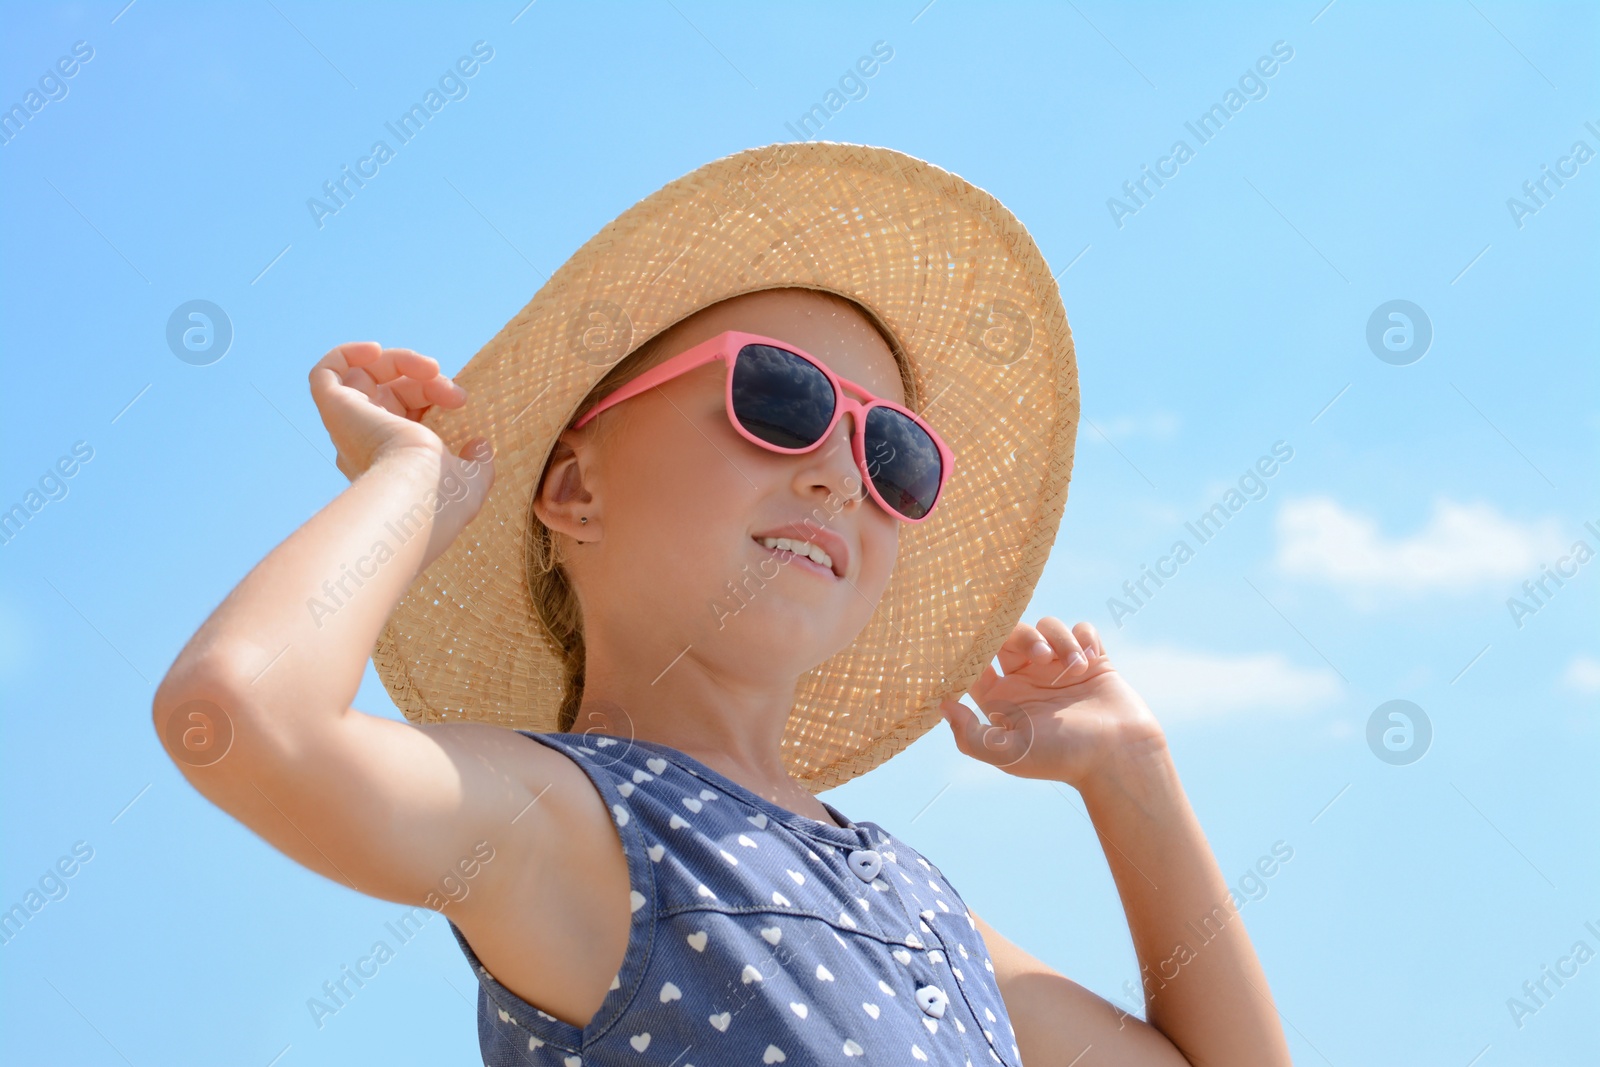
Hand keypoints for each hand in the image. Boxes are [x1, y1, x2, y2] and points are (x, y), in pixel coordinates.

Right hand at [308, 341, 482, 479]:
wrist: (416, 495)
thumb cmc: (443, 497)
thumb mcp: (472, 480)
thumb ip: (477, 463)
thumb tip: (480, 447)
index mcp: (393, 458)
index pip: (408, 410)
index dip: (435, 395)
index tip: (461, 400)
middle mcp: (366, 442)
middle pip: (390, 391)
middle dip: (427, 382)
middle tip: (455, 394)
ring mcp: (349, 425)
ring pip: (364, 376)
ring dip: (400, 361)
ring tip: (431, 368)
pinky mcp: (335, 409)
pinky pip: (325, 373)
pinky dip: (347, 354)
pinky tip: (375, 350)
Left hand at [939, 617, 1166, 791]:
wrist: (1119, 757)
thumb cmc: (1062, 759)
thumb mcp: (1007, 753)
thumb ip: (970, 734)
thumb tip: (943, 704)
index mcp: (1002, 698)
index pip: (975, 661)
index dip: (971, 645)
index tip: (973, 632)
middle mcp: (1027, 679)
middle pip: (1010, 633)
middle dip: (1024, 636)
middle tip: (1042, 657)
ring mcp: (1059, 668)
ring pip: (1048, 627)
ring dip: (1061, 640)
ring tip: (1075, 669)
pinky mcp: (1091, 660)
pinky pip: (1082, 629)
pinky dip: (1084, 638)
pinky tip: (1089, 661)